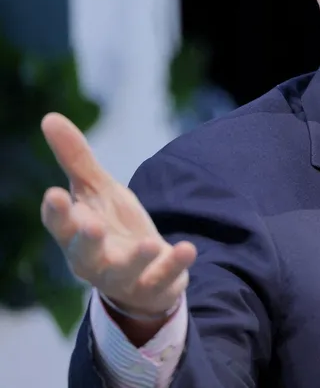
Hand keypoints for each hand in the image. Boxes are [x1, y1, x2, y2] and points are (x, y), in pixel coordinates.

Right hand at [39, 113, 196, 318]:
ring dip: (136, 258)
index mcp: (75, 234)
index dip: (56, 212)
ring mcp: (124, 276)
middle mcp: (93, 259)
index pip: (59, 225)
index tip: (54, 195)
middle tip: (91, 225)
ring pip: (124, 271)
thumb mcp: (97, 191)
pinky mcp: (154, 284)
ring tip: (150, 243)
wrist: (142, 276)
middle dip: (87, 240)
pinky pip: (164, 277)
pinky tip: (188, 248)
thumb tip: (50, 117)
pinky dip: (175, 264)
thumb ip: (76, 159)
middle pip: (84, 252)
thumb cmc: (112, 228)